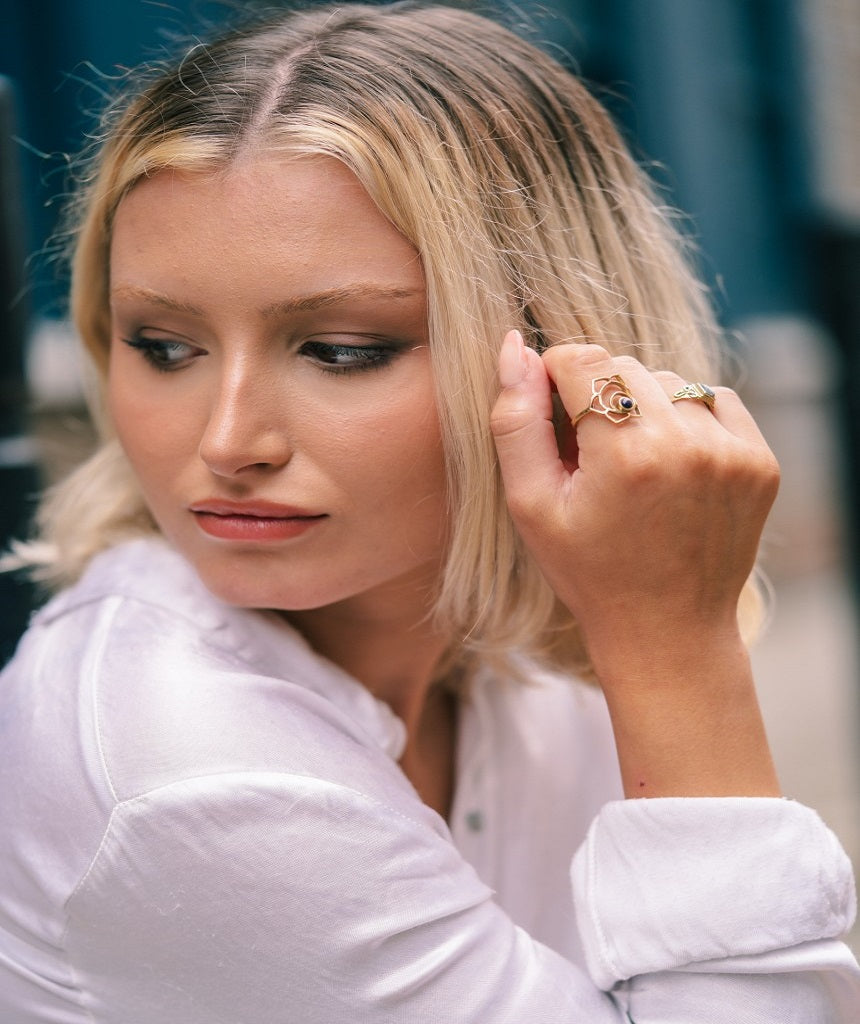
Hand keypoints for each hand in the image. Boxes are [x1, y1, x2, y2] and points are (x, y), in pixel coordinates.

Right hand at [490, 331, 781, 796]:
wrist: (667, 629)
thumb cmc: (587, 570)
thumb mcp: (531, 504)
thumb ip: (516, 421)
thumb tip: (514, 346)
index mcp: (624, 454)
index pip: (582, 359)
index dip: (558, 379)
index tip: (557, 420)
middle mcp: (686, 443)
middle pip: (625, 366)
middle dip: (600, 396)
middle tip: (593, 453)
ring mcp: (731, 452)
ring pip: (669, 380)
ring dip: (644, 406)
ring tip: (632, 464)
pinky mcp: (760, 461)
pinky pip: (714, 399)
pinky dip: (688, 417)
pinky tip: (671, 462)